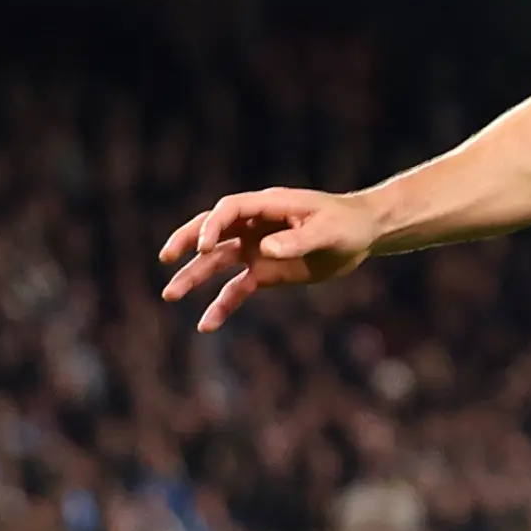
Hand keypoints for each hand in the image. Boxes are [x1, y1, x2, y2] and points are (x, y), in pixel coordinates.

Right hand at [159, 188, 386, 331]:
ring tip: (171, 295)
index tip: (204, 247)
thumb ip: (298, 241)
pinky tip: (206, 324)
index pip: (230, 209)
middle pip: (213, 230)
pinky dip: (221, 304)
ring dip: (194, 276)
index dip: (213, 225)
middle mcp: (256, 225)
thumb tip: (263, 249)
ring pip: (217, 262)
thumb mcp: (329, 231)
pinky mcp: (264, 271)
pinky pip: (236, 289)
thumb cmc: (348, 224)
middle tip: (166, 257)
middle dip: (187, 241)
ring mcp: (257, 248)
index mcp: (269, 206)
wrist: (364, 236)